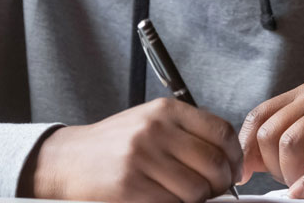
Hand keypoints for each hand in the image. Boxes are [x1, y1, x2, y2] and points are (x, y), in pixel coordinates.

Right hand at [22, 97, 242, 202]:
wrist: (70, 159)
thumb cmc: (115, 144)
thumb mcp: (150, 122)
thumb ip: (187, 132)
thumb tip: (229, 158)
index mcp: (165, 110)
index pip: (221, 131)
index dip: (234, 156)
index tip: (232, 169)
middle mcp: (155, 129)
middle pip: (214, 163)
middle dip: (220, 183)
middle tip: (213, 189)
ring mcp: (142, 158)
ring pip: (197, 189)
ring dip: (197, 199)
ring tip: (184, 195)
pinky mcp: (131, 186)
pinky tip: (164, 198)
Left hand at [238, 82, 303, 197]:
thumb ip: (273, 155)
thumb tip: (238, 165)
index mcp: (300, 97)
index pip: (258, 117)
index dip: (247, 149)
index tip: (243, 177)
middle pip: (271, 130)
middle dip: (272, 166)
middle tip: (289, 184)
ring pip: (291, 140)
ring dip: (292, 173)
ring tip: (303, 187)